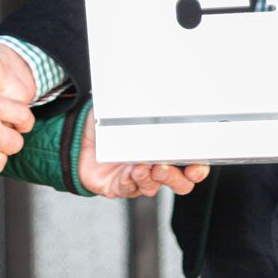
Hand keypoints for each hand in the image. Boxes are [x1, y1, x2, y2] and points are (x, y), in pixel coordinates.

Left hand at [77, 113, 209, 198]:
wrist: (79, 139)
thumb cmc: (106, 124)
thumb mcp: (125, 108)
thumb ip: (140, 103)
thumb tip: (150, 88)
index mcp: (164, 149)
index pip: (191, 164)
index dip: (198, 169)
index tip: (195, 167)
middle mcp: (155, 168)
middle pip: (179, 183)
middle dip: (175, 177)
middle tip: (164, 166)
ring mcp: (138, 179)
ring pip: (153, 187)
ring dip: (149, 178)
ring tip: (141, 167)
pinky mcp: (119, 187)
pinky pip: (129, 189)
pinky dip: (129, 181)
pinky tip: (128, 171)